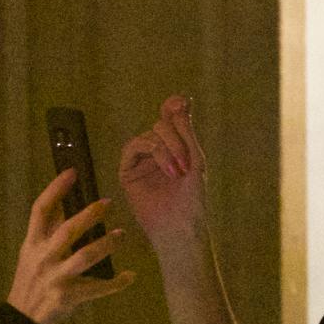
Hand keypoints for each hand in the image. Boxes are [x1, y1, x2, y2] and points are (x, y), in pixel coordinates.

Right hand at [6, 168, 135, 323]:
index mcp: (32, 244)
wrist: (23, 321)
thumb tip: (61, 201)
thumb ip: (46, 230)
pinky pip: (99, 287)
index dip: (55, 190)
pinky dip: (117, 282)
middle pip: (68, 230)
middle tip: (108, 203)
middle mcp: (43, 258)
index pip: (40, 210)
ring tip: (122, 234)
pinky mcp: (69, 297)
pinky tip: (130, 276)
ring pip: (86, 256)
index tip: (72, 173)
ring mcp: (56, 278)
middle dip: (89, 215)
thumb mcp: (31, 254)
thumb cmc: (30, 282)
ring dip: (107, 243)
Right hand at [119, 95, 206, 254]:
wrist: (181, 226)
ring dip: (166, 148)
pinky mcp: (127, 171)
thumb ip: (186, 130)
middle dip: (176, 139)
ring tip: (178, 171)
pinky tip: (167, 170)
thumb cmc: (193, 199)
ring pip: (149, 135)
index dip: (173, 107)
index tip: (181, 102)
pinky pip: (133, 147)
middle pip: (161, 125)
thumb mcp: (195, 160)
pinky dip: (152, 152)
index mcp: (176, 148)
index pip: (171, 119)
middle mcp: (158, 152)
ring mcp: (142, 161)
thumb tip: (180, 98)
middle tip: (187, 163)